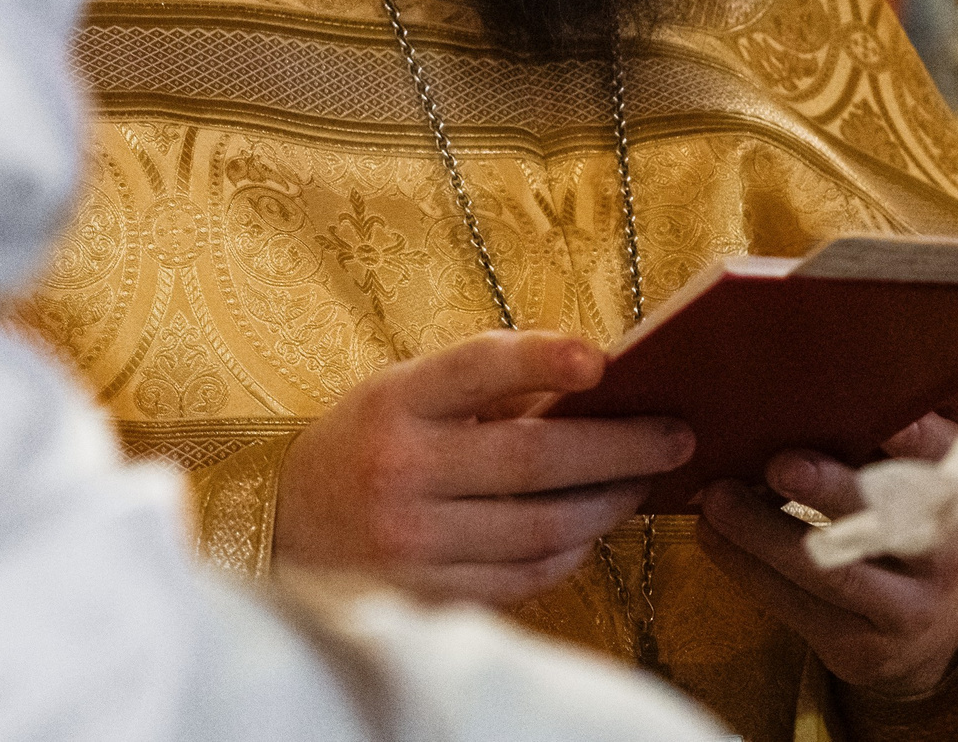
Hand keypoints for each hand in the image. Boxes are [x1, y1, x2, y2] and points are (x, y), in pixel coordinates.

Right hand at [273, 329, 693, 606]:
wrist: (281, 528)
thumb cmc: (363, 446)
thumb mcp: (401, 394)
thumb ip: (479, 388)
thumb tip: (588, 386)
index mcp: (393, 404)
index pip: (476, 369)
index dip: (541, 360)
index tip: (602, 360)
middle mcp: (400, 472)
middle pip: (533, 459)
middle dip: (619, 447)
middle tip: (676, 435)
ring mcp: (413, 543)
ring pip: (541, 526)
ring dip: (608, 503)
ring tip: (643, 481)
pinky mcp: (428, 596)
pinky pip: (525, 576)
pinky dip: (569, 551)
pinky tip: (591, 528)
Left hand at [695, 414, 957, 699]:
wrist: (926, 642)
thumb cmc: (905, 538)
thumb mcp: (916, 494)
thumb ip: (883, 448)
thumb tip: (812, 385)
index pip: (944, 463)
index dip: (915, 439)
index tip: (881, 416)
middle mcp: (942, 560)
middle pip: (886, 521)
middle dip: (829, 490)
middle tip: (778, 463)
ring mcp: (904, 611)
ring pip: (829, 570)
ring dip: (762, 532)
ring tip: (717, 498)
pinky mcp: (860, 649)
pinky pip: (794, 606)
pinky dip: (745, 567)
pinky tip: (713, 536)